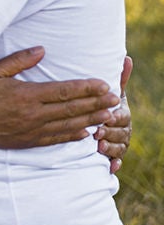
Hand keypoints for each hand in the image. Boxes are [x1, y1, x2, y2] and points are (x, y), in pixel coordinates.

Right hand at [0, 46, 119, 149]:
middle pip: (71, 108)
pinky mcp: (29, 141)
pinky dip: (73, 136)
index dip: (85, 88)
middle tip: (114, 99)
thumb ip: (18, 60)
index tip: (102, 84)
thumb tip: (41, 50)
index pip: (64, 91)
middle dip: (95, 103)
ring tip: (108, 115)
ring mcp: (33, 129)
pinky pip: (56, 139)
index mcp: (27, 95)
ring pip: (68, 125)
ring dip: (90, 119)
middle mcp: (34, 114)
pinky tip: (84, 133)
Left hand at [94, 55, 132, 172]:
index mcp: (123, 113)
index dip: (115, 118)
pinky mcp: (114, 154)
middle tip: (97, 134)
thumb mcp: (112, 91)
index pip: (122, 116)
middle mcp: (124, 129)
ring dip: (111, 148)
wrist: (104, 120)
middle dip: (110, 133)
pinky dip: (115, 163)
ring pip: (119, 147)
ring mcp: (120, 142)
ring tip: (99, 147)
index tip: (105, 118)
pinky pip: (117, 160)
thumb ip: (119, 78)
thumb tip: (127, 57)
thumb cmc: (106, 103)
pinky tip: (111, 167)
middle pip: (121, 133)